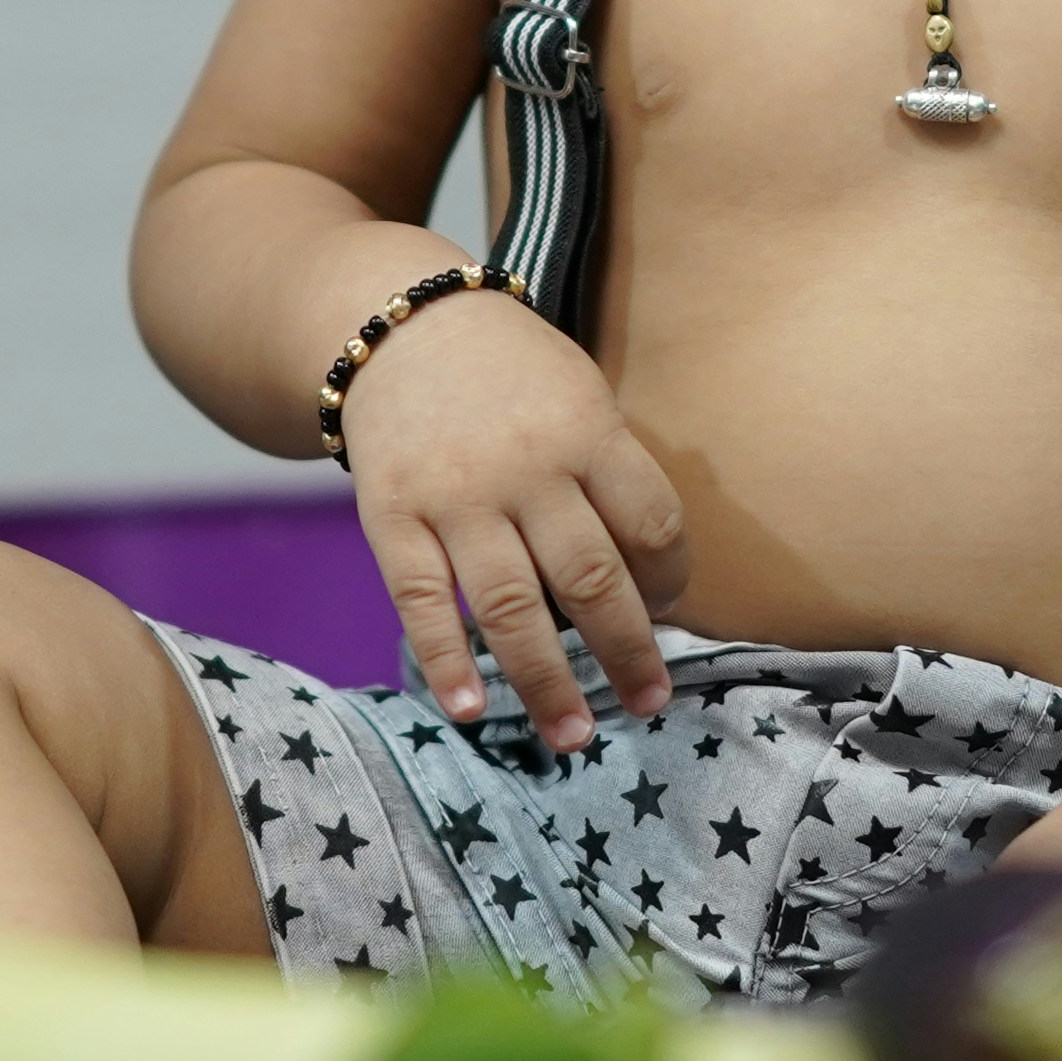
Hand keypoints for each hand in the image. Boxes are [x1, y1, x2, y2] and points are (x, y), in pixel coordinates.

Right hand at [336, 288, 691, 749]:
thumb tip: (647, 584)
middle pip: (591, 578)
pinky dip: (447, 662)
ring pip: (512, 607)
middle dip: (627, 652)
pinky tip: (471, 710)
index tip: (666, 609)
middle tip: (649, 703)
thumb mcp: (579, 392)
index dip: (670, 580)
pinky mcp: (392, 517)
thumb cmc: (510, 373)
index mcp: (587, 431)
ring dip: (547, 682)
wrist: (397, 325)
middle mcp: (526, 468)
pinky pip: (422, 602)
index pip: (653, 523)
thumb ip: (610, 473)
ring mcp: (455, 497)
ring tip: (574, 735)